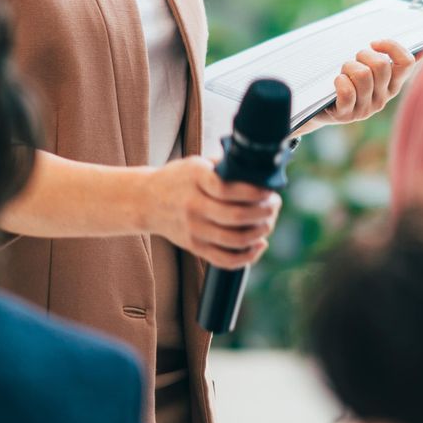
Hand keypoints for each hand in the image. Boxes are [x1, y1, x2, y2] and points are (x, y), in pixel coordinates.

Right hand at [142, 155, 279, 266]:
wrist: (147, 201)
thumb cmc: (179, 179)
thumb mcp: (197, 163)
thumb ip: (225, 166)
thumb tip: (260, 172)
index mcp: (195, 179)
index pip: (228, 189)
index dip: (254, 192)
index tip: (269, 190)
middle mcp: (192, 205)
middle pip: (236, 217)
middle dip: (263, 213)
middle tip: (274, 206)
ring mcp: (193, 229)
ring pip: (234, 240)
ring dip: (259, 233)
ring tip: (268, 223)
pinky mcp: (194, 247)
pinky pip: (225, 259)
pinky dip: (247, 256)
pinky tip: (258, 245)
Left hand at [315, 39, 417, 127]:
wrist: (325, 108)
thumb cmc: (351, 82)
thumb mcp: (373, 72)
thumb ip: (394, 61)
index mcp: (394, 86)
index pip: (406, 63)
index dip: (391, 47)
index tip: (375, 43)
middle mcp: (383, 99)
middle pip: (381, 66)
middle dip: (363, 54)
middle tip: (355, 59)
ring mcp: (366, 109)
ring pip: (362, 75)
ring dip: (348, 67)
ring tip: (344, 72)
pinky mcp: (346, 115)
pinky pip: (347, 91)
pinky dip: (340, 80)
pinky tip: (338, 82)